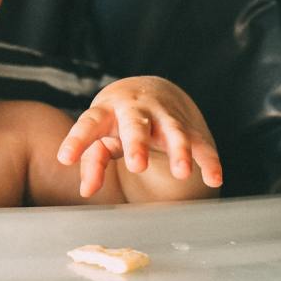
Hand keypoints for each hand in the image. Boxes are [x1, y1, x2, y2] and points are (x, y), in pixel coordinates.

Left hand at [56, 76, 222, 198]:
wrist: (147, 90)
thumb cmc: (114, 121)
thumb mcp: (99, 136)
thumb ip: (92, 161)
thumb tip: (86, 190)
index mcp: (106, 111)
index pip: (88, 123)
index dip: (77, 141)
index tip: (65, 158)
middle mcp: (136, 110)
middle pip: (136, 124)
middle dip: (137, 144)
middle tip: (137, 165)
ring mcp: (164, 117)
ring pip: (174, 130)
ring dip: (179, 150)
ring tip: (182, 173)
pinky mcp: (188, 127)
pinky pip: (202, 143)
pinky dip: (209, 160)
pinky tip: (215, 179)